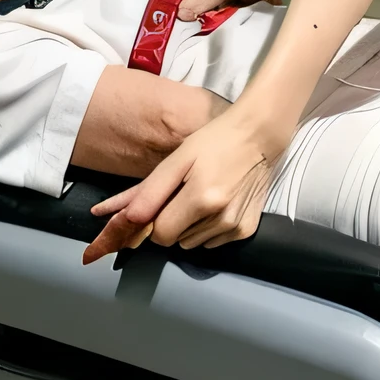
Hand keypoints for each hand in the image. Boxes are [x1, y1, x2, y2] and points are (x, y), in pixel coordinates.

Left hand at [82, 104, 289, 263]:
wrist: (258, 136)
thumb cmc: (214, 141)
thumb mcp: (177, 159)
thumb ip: (148, 192)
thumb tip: (121, 220)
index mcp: (200, 200)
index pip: (160, 235)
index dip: (154, 220)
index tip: (160, 202)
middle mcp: (220, 219)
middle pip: (176, 241)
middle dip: (171, 222)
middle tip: (182, 193)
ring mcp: (235, 227)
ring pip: (193, 244)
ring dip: (189, 226)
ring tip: (201, 195)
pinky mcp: (247, 230)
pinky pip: (213, 242)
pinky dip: (208, 228)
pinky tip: (218, 203)